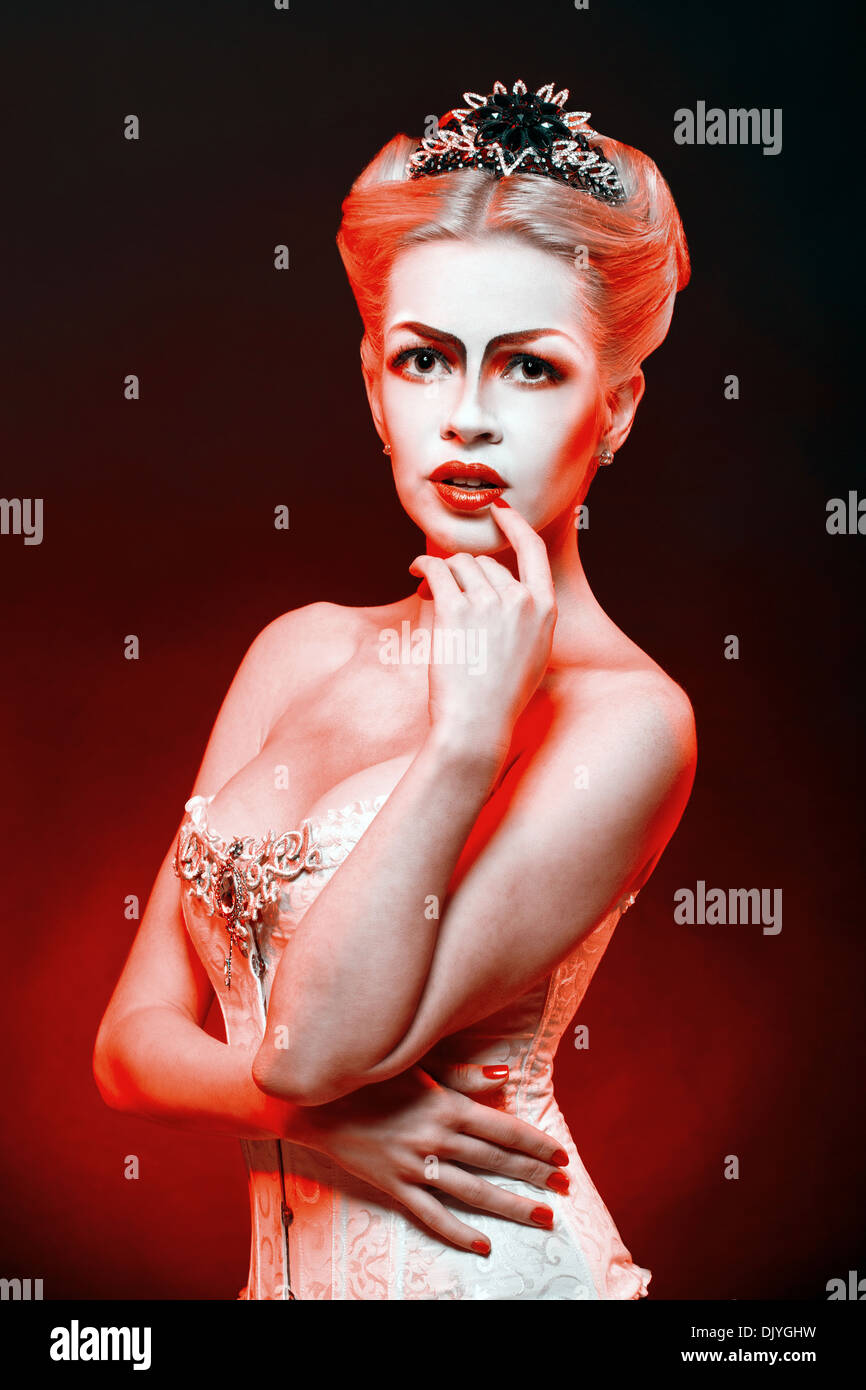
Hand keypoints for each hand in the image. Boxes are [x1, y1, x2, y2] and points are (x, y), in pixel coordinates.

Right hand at [292, 1064, 568, 1254]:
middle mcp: (437, 1138)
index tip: (560, 1156)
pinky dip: (458, 1233)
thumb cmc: (372, 1077)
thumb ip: (463, 1076)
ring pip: (474, 1192)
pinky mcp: (396, 1187)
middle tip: (564, 1188)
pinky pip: (432, 1215)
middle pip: (496, 1162)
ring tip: (542, 1217)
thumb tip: (505, 1076)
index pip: (504, 1129)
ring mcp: (416, 1166)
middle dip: (534, 1175)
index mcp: (447, 1106)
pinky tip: (482, 1244)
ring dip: (511, 1206)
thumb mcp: (419, 1066)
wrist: (318, 1103)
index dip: (535, 1143)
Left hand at [408, 501, 556, 758]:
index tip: (500, 511)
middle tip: (446, 587)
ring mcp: (489, 603)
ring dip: (442, 570)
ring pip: (459, 564)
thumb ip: (524, 618)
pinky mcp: (455, 610)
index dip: (516, 526)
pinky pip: (436, 571)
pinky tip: (415, 570)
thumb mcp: (530, 654)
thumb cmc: (499, 698)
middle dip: (463, 571)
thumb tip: (497, 590)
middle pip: (485, 562)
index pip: (534, 552)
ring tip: (429, 584)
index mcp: (544, 610)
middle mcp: (520, 600)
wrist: (477, 724)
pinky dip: (422, 565)